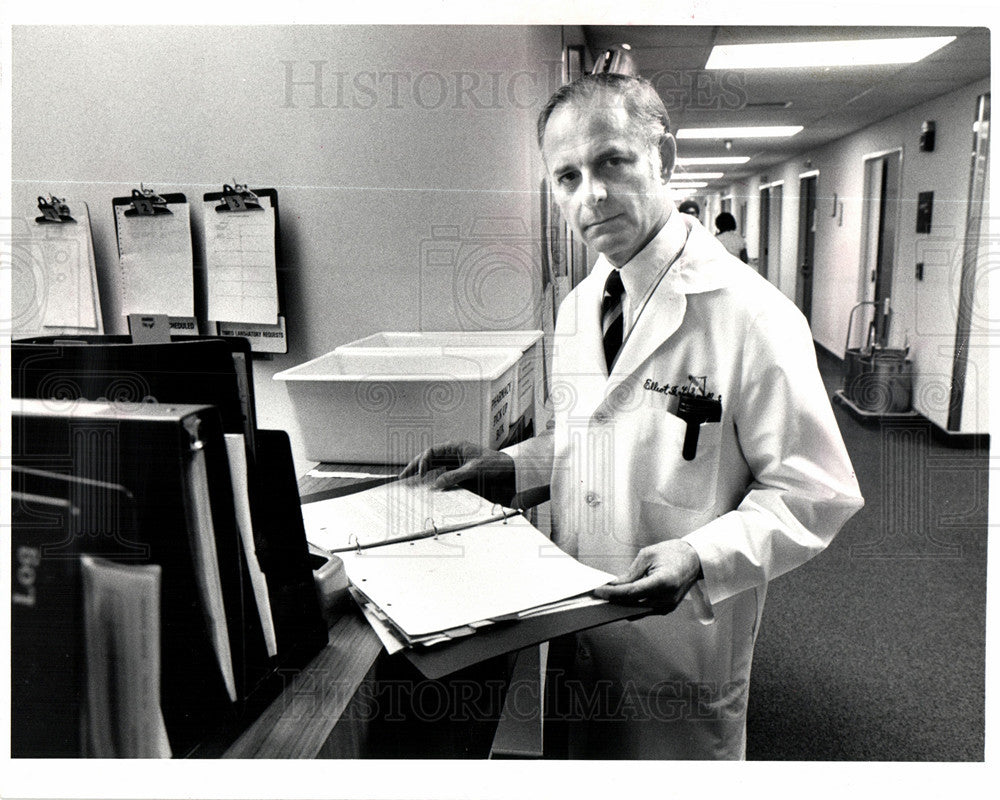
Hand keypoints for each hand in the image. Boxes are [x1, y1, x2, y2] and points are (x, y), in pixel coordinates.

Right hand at [399, 440, 515, 505]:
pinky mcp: (457, 471)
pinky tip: (423, 486)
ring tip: (407, 481)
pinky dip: (430, 478)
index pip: (432, 452)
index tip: (420, 474)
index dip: (422, 462)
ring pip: (432, 466)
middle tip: (402, 477)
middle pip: (428, 458)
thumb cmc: (494, 465)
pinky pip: (440, 473)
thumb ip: (455, 476)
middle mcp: (452, 453)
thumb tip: (436, 484)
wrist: (508, 470)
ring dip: (420, 473)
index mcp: (455, 446)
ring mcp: (454, 462)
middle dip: (414, 466)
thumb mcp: (475, 470)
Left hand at [593, 540, 702, 612]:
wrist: (694, 560)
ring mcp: (667, 606)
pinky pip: (644, 610)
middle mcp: (666, 599)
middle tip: (598, 594)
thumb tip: (614, 585)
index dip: (613, 593)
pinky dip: (632, 605)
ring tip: (606, 596)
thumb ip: (630, 574)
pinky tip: (621, 598)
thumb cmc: (672, 553)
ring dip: (621, 604)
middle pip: (632, 604)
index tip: (599, 591)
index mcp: (663, 582)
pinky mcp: (666, 609)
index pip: (632, 593)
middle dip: (613, 600)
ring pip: (637, 610)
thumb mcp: (647, 556)